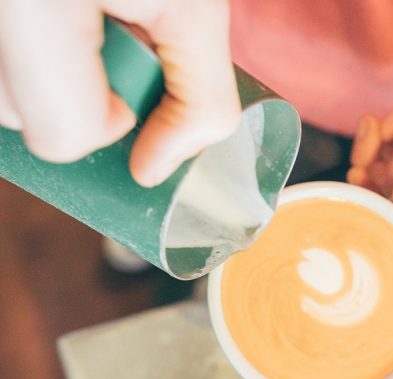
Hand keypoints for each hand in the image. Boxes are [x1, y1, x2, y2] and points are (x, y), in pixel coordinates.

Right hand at [0, 0, 240, 186]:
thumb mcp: (197, 8)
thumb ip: (197, 100)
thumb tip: (151, 171)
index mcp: (34, 5)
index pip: (60, 131)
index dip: (109, 122)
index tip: (133, 73)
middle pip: (13, 114)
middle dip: (69, 92)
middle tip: (101, 29)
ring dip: (41, 69)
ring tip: (74, 10)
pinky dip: (23, 50)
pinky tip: (53, 9)